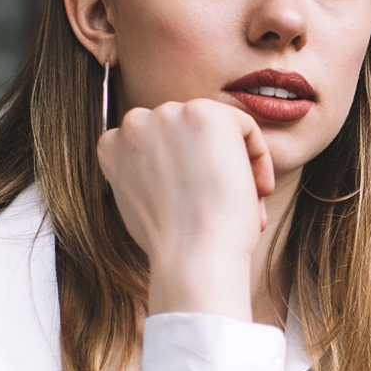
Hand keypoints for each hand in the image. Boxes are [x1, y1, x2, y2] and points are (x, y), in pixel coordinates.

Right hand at [97, 99, 273, 320]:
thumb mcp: (140, 202)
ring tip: (245, 201)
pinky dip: (258, 157)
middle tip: (228, 203)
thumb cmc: (173, 244)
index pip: (160, 143)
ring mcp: (170, 114)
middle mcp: (135, 122)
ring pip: (217, 129)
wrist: (193, 257)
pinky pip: (245, 126)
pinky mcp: (207, 114)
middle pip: (188, 132)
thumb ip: (146, 172)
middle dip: (210, 165)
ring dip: (235, 162)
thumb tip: (170, 165)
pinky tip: (255, 190)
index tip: (201, 203)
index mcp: (112, 144)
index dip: (187, 174)